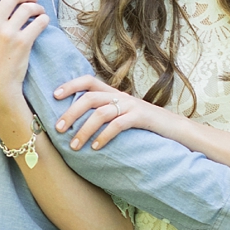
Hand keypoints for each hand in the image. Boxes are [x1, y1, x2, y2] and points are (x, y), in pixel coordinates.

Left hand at [51, 73, 172, 150]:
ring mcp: (131, 106)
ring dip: (84, 130)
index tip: (54, 96)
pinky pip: (118, 125)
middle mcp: (121, 96)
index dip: (71, 85)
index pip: (89, 81)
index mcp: (113, 93)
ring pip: (101, 113)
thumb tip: (76, 122)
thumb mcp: (121, 114)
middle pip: (90, 98)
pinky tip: (95, 148)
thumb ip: (103, 113)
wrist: (174, 128)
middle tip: (59, 129)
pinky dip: (104, 136)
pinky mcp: (141, 118)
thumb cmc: (143, 124)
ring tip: (74, 146)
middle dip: (71, 112)